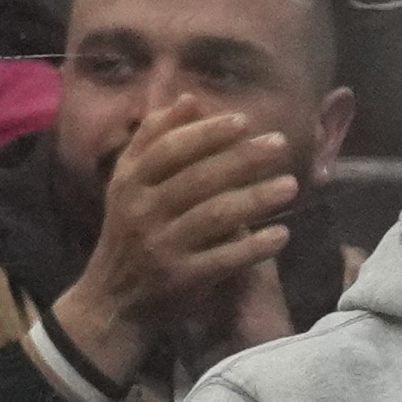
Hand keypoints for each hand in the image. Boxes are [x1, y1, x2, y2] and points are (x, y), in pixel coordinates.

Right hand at [46, 97, 300, 384]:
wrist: (111, 302)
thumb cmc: (129, 233)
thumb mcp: (127, 184)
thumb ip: (153, 141)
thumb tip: (188, 99)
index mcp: (129, 184)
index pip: (170, 150)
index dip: (207, 133)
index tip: (244, 122)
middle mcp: (142, 213)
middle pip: (198, 178)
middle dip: (242, 159)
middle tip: (279, 145)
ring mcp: (161, 248)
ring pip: (215, 215)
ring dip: (257, 199)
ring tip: (290, 186)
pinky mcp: (179, 279)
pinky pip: (224, 258)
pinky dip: (254, 246)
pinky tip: (280, 235)